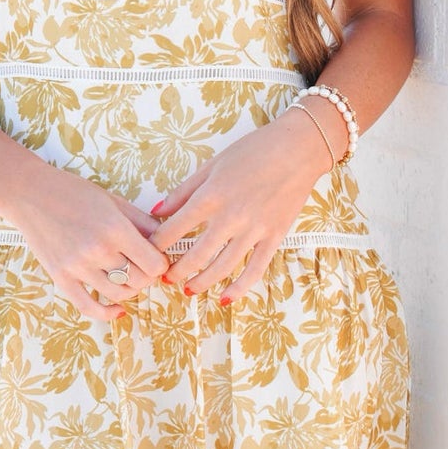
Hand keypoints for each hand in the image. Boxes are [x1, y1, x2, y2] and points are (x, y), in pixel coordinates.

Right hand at [9, 165, 170, 322]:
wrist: (30, 194)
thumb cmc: (73, 193)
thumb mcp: (114, 201)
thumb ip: (143, 223)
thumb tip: (165, 242)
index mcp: (115, 229)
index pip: (155, 264)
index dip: (161, 262)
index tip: (156, 257)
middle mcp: (98, 251)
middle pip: (140, 281)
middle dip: (147, 275)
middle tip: (142, 265)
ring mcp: (78, 267)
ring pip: (119, 295)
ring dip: (129, 289)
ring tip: (127, 275)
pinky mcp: (61, 278)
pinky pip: (88, 307)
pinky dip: (107, 313)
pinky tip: (117, 309)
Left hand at [148, 110, 330, 302]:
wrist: (298, 149)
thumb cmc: (253, 151)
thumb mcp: (212, 165)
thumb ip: (184, 191)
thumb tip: (156, 211)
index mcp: (211, 196)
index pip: (175, 229)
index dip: (158, 245)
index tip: (150, 252)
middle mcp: (230, 217)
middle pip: (195, 255)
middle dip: (176, 271)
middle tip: (166, 277)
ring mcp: (254, 230)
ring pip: (222, 267)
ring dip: (201, 282)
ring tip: (189, 289)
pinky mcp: (274, 238)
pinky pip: (255, 270)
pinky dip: (239, 288)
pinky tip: (225, 299)